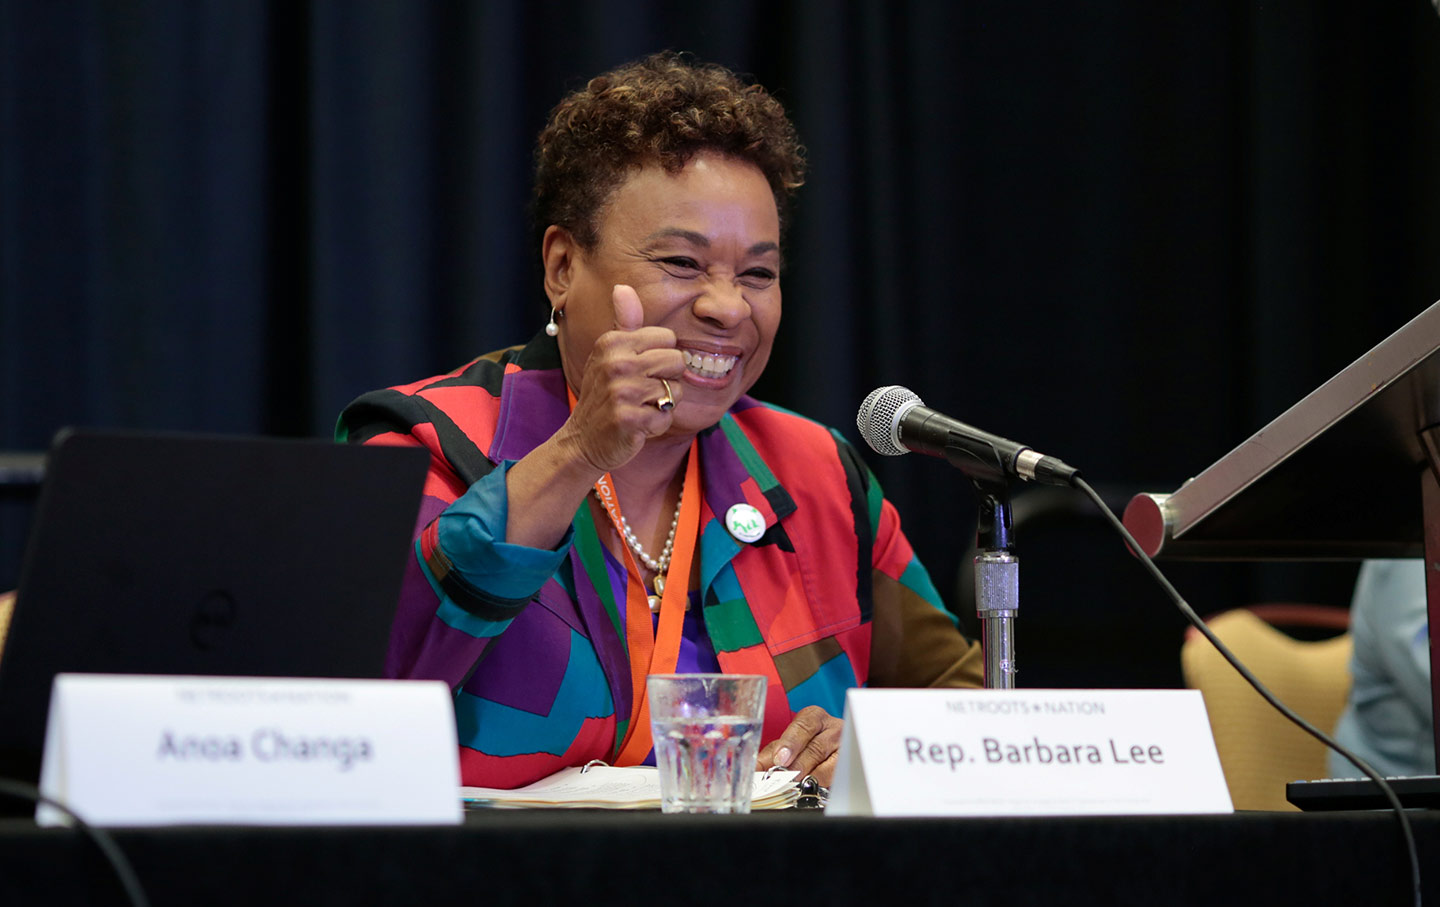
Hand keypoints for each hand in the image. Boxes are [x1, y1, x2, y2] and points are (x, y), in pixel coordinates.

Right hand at [561, 284, 685, 471]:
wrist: (583, 439)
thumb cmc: (604, 393)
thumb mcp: (610, 353)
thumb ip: (624, 322)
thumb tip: (623, 287)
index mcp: (612, 342)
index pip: (668, 338)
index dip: (661, 358)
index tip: (640, 370)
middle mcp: (615, 363)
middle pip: (677, 361)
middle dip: (667, 380)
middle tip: (642, 392)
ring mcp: (621, 392)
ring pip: (675, 391)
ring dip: (662, 404)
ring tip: (639, 407)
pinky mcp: (628, 420)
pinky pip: (666, 418)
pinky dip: (656, 425)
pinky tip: (637, 425)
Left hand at [757, 705, 843, 786]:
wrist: (831, 753)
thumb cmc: (806, 746)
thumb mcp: (787, 745)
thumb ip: (770, 755)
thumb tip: (754, 769)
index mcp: (814, 717)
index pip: (803, 725)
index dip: (790, 742)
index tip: (780, 758)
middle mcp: (832, 729)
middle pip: (815, 747)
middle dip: (797, 765)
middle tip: (783, 777)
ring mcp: (845, 747)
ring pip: (828, 764)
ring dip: (808, 777)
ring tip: (794, 785)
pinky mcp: (851, 766)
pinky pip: (837, 776)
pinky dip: (821, 784)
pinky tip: (811, 788)